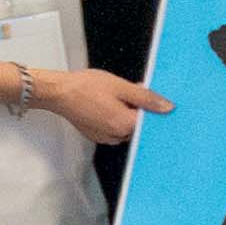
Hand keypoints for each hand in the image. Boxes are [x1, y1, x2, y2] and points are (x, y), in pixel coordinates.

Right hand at [22, 65, 168, 144]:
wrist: (58, 92)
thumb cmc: (85, 87)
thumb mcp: (121, 86)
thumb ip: (146, 98)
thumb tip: (167, 107)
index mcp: (124, 125)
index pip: (151, 122)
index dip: (153, 109)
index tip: (152, 99)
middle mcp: (116, 136)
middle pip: (138, 125)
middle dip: (139, 110)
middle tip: (130, 92)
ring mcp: (105, 138)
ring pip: (126, 127)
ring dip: (126, 113)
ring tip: (116, 96)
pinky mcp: (96, 135)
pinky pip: (113, 128)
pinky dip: (114, 118)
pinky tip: (107, 104)